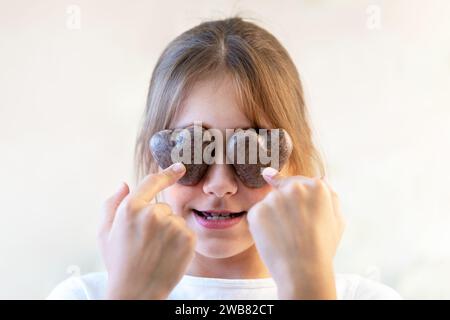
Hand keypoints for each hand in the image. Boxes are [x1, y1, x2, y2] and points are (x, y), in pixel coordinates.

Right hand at [98, 163, 196, 299]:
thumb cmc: (119, 263)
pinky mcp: (187, 238)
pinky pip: (186, 232)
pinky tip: (168, 254)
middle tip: (146, 243)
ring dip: (169, 232)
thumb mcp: (104, 233)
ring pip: (175, 221)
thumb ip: (112, 204)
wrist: (136, 292)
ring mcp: (171, 225)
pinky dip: (181, 242)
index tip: (179, 168)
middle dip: (157, 221)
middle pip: (162, 208)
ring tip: (156, 251)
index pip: (152, 182)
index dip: (167, 173)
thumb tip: (124, 184)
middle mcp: (152, 213)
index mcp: (130, 208)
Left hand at [247, 168, 344, 298]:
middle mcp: (294, 187)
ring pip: (270, 203)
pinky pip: (257, 214)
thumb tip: (321, 178)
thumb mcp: (337, 220)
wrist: (303, 272)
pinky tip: (273, 238)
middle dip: (285, 205)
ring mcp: (274, 198)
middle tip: (293, 228)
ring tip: (285, 236)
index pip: (300, 183)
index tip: (299, 216)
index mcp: (317, 186)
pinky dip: (261, 225)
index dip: (298, 201)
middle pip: (283, 189)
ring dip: (273, 215)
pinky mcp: (256, 211)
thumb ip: (330, 196)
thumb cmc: (322, 249)